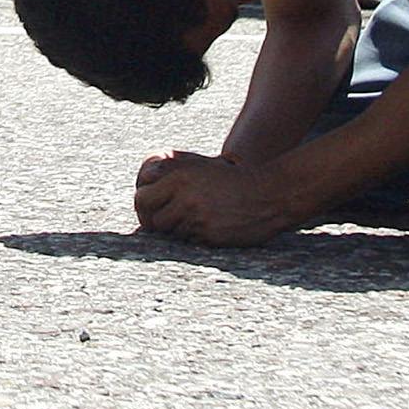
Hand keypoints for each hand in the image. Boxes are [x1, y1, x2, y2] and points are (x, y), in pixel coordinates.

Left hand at [133, 150, 296, 247]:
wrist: (267, 195)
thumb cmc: (232, 180)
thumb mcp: (202, 166)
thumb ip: (174, 170)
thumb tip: (146, 177)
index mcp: (179, 176)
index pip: (141, 196)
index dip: (143, 205)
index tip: (149, 209)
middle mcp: (184, 196)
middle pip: (151, 219)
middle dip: (153, 222)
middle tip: (160, 224)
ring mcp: (196, 217)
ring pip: (169, 233)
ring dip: (176, 230)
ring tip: (192, 221)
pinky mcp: (208, 235)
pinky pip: (189, 241)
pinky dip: (194, 237)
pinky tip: (208, 227)